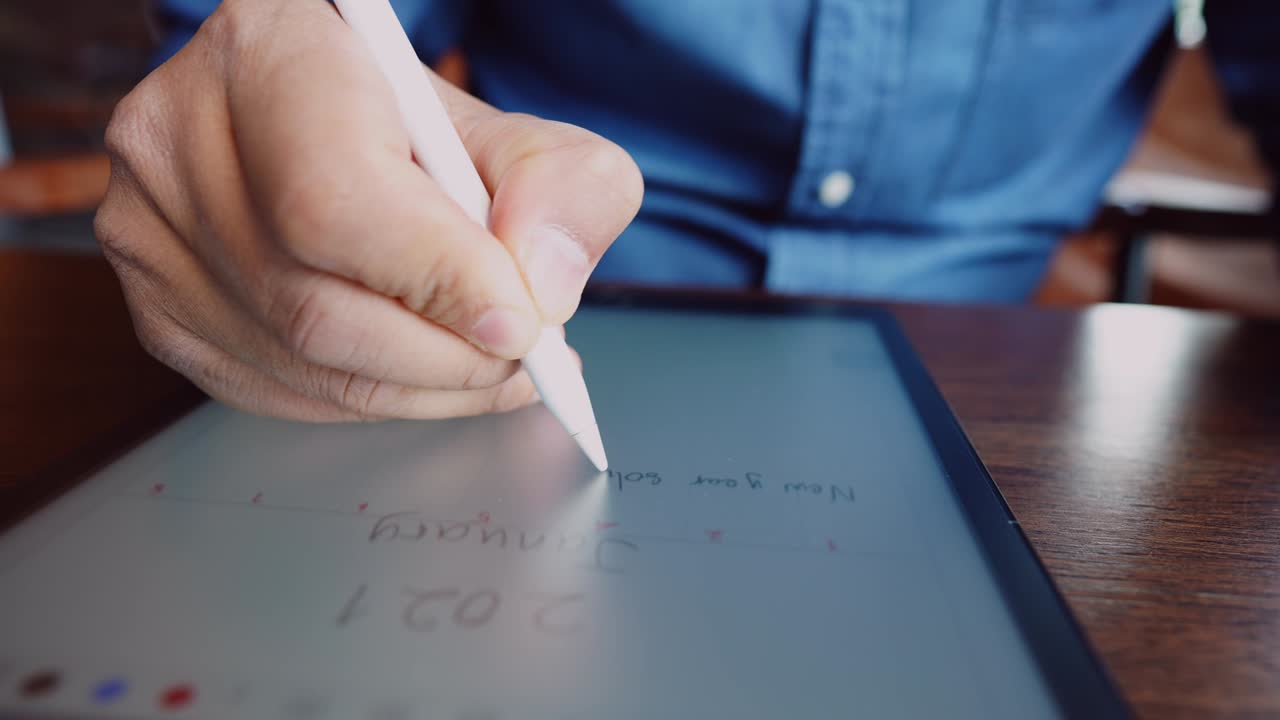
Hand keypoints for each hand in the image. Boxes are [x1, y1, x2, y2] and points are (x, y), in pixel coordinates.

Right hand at [95, 0, 641, 419]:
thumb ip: (563, 190)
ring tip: (493, 367)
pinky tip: (425, 372)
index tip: (522, 321)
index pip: (335, 198)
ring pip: (301, 366)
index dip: (438, 278)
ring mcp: (150, 236)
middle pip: (316, 307)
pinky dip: (373, 400)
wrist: (327, 132)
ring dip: (423, 390)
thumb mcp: (518, 131)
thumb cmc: (415, 127)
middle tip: (526, 358)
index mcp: (265, 58)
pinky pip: (278, 394)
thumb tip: (544, 289)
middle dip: (448, 357)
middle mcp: (177, 143)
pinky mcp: (160, 312)